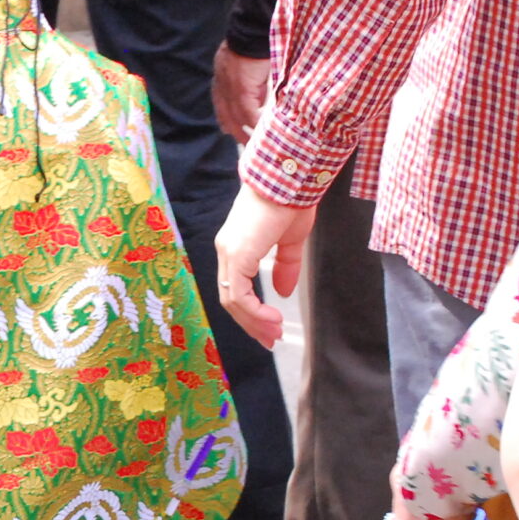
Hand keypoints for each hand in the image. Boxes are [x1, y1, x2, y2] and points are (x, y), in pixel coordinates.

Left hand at [211, 44, 269, 144]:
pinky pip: (248, 113)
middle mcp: (221, 84)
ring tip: (255, 143)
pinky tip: (262, 131)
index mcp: (222, 76)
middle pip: (225, 114)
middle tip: (245, 143)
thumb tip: (261, 99)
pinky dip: (255, 123)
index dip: (224, 117)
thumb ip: (253, 83)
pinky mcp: (241, 89)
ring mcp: (229, 87)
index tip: (227, 129)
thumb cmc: (256, 43)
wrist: (254, 30)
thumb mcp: (251, 66)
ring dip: (245, 132)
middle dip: (235, 130)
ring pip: (236, 118)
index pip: (220, 102)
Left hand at [214, 183, 318, 349]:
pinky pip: (238, 295)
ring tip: (275, 334)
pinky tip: (272, 319)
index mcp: (236, 246)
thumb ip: (285, 266)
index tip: (271, 327)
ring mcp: (229, 253)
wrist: (291, 179)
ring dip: (253, 322)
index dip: (250, 312)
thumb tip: (284, 293)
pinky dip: (254, 312)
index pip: (234, 288)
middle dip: (251, 324)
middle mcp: (226, 250)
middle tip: (271, 340)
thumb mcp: (290, 241)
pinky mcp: (237, 255)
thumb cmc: (292, 201)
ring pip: (231, 300)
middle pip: (230, 299)